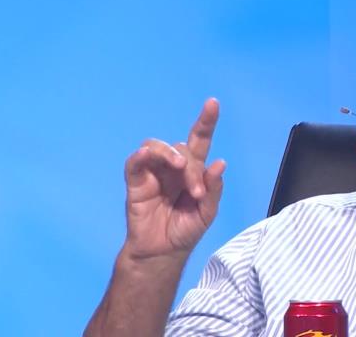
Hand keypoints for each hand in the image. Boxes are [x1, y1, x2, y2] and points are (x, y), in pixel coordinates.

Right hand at [122, 98, 225, 259]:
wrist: (163, 252)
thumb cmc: (185, 230)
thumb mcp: (207, 213)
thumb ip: (213, 189)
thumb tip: (220, 163)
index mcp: (194, 171)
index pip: (201, 140)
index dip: (206, 122)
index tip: (212, 103)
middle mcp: (174, 166)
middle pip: (183, 147)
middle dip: (192, 168)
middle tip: (196, 192)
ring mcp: (154, 172)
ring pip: (157, 146)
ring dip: (170, 154)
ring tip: (180, 170)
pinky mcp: (136, 182)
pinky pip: (135, 162)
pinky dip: (141, 155)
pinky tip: (146, 155)